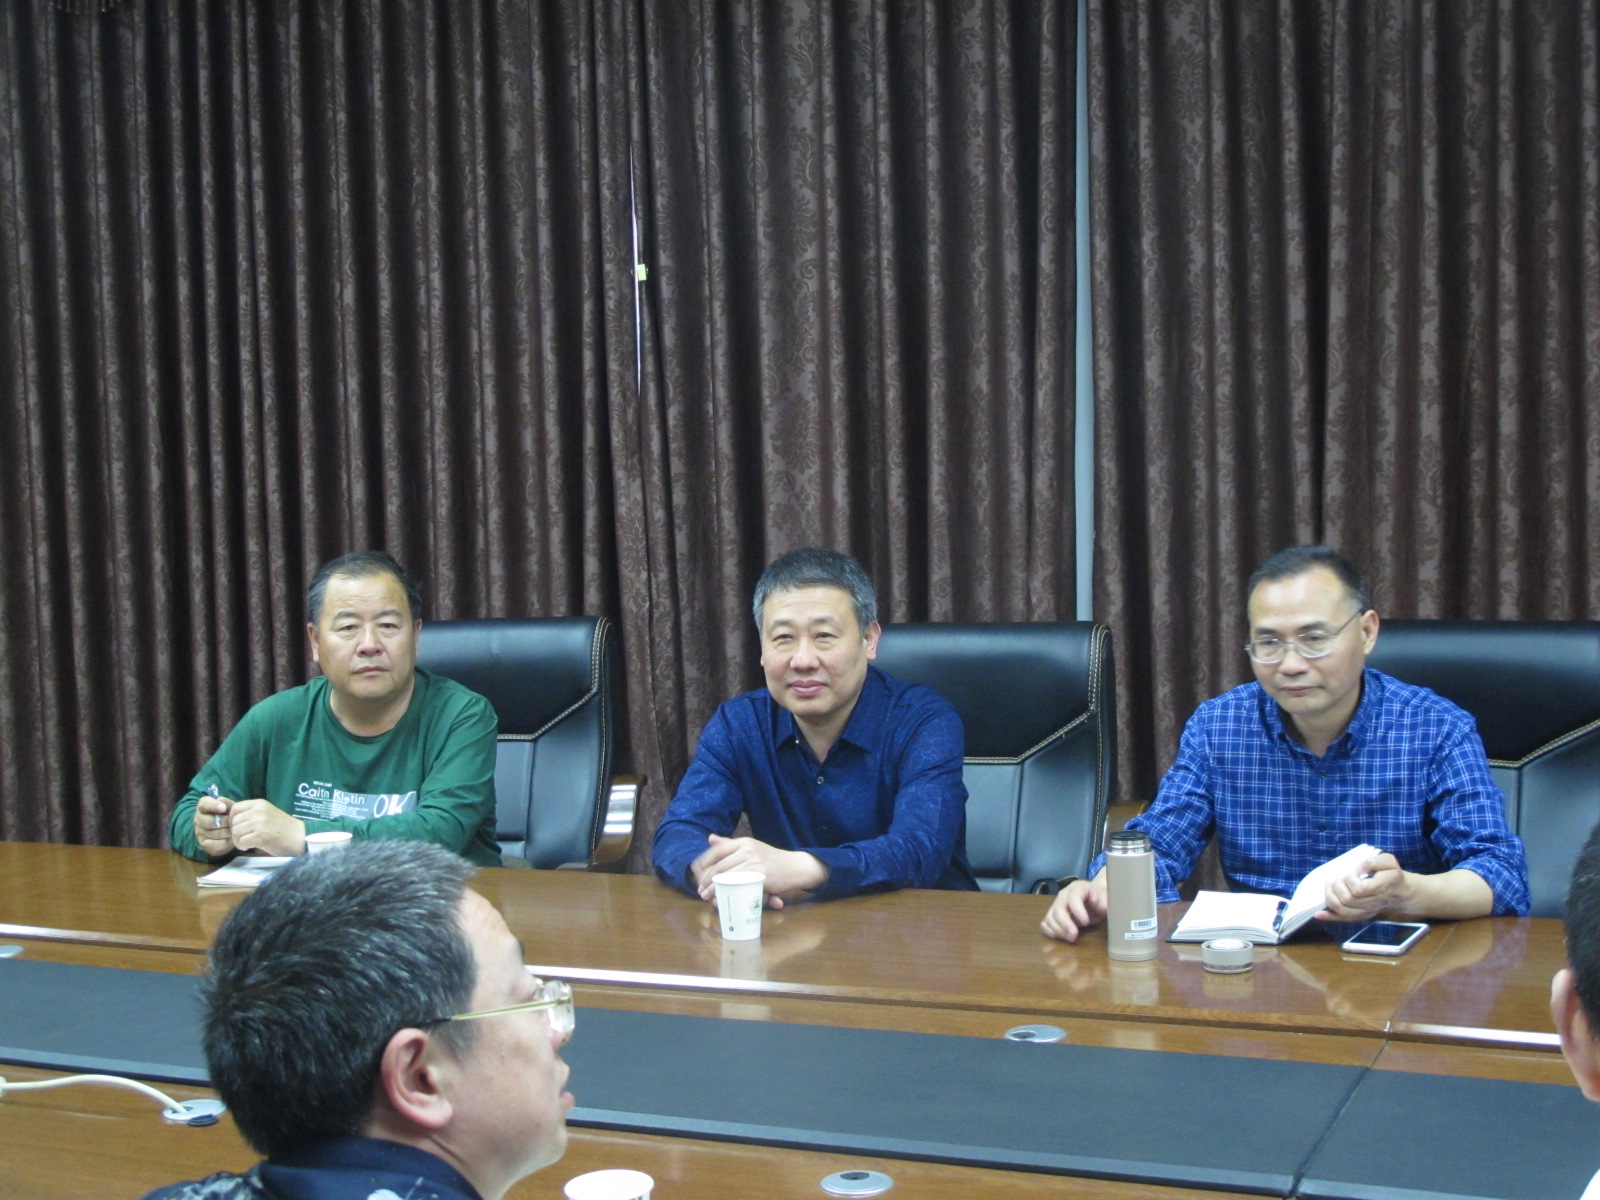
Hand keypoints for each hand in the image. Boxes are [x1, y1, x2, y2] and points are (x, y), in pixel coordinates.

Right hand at [194, 794, 234, 857]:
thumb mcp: (229, 807)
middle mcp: (198, 819)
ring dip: (228, 832)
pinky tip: (232, 839)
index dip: (213, 805)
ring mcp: (199, 832)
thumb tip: (221, 801)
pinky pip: (216, 844)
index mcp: (203, 807)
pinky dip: (226, 842)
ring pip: (214, 833)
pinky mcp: (204, 844)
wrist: (226, 831)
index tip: (223, 808)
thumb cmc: (227, 815)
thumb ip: (227, 803)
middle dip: (225, 822)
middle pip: (209, 821)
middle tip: (235, 823)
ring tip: (236, 830)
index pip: (204, 804)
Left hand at [227, 800, 307, 856]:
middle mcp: (259, 811)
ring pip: (236, 832)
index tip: (241, 827)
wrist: (300, 837)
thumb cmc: (281, 827)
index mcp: (260, 803)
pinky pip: (241, 841)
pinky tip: (251, 846)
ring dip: (238, 840)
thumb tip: (220, 800)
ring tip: (248, 842)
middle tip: (245, 837)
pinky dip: (243, 846)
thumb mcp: (264, 814)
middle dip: (235, 832)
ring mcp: (260, 822)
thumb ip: (245, 810)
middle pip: (234, 822)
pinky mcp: (261, 835)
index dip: (233, 820)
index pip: (235, 809)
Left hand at [690, 835, 827, 908]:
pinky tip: (722, 897)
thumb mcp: (751, 848)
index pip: (717, 850)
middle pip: (720, 865)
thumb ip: (730, 844)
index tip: (696, 874)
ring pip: (726, 875)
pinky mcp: (760, 874)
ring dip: (714, 887)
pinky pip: (738, 882)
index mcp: (743, 842)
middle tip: (701, 891)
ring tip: (707, 897)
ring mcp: (754, 861)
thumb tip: (710, 838)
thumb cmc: (772, 861)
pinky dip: (727, 890)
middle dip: (707, 879)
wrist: (795, 867)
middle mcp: (747, 849)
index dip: (704, 863)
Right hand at [1041, 877, 1108, 941]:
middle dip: (1065, 924)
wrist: (1094, 896)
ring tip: (1071, 938)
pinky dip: (1051, 931)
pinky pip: (1046, 923)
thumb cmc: (1100, 897)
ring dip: (1058, 930)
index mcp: (1077, 888)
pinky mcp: (1053, 915)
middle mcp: (1063, 895)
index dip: (1078, 911)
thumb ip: (1105, 902)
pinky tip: (1061, 936)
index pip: (1073, 897)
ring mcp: (1056, 904)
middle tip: (1074, 936)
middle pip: (1058, 909)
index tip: (1086, 922)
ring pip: (1050, 917)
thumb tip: (1104, 908)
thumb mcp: (1106, 897)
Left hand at [1316, 852, 1407, 921]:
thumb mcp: (1388, 861)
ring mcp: (1367, 911)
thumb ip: (1374, 861)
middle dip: (1337, 886)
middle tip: (1338, 878)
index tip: (1351, 873)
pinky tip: (1318, 914)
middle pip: (1347, 900)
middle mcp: (1373, 903)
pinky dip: (1329, 917)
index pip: (1358, 889)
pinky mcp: (1361, 916)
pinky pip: (1344, 919)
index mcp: (1381, 887)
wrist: (1399, 891)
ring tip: (1330, 886)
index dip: (1350, 879)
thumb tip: (1358, 869)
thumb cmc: (1391, 873)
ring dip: (1330, 897)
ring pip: (1343, 910)